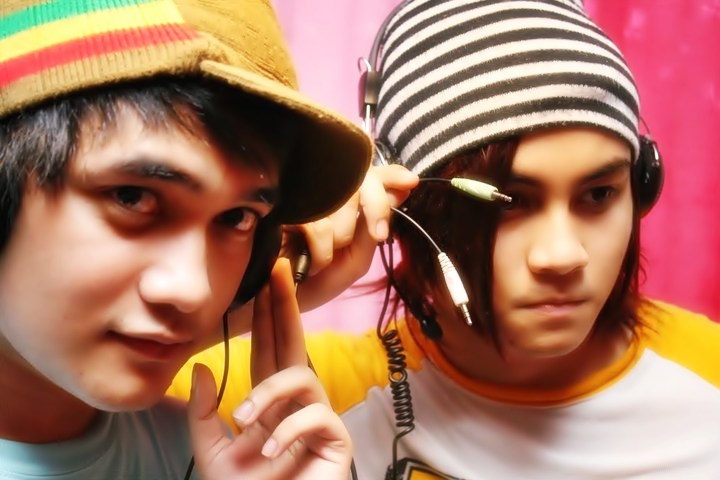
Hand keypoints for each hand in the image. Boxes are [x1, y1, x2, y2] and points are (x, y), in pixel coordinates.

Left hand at [187, 259, 351, 478]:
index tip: (262, 280)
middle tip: (279, 269)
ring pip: (302, 376)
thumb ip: (204, 414)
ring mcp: (317, 419)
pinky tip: (271, 452)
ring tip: (246, 419)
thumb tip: (203, 369)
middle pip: (292, 343)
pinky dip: (289, 431)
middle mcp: (295, 403)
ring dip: (271, 391)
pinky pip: (316, 416)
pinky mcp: (336, 441)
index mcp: (269, 402)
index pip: (267, 349)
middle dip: (285, 306)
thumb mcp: (212, 454)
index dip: (265, 315)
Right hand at [291, 164, 417, 310]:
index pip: (368, 175)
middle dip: (374, 210)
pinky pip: (319, 225)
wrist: (275, 303)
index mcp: (342, 203)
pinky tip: (306, 262)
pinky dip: (320, 253)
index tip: (410, 181)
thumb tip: (403, 189)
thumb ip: (375, 226)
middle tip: (371, 236)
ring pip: (342, 203)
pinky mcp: (280, 209)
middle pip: (361, 181)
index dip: (391, 174)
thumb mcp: (355, 259)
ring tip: (321, 259)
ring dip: (339, 241)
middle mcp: (322, 193)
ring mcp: (299, 197)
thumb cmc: (314, 282)